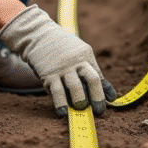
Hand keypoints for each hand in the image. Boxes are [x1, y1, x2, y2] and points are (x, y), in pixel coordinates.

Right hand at [0, 5, 116, 116]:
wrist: (38, 35)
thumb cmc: (62, 48)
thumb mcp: (79, 52)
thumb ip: (92, 71)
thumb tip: (110, 95)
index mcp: (86, 55)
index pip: (98, 75)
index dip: (104, 90)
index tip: (109, 102)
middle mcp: (76, 61)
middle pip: (91, 79)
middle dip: (97, 97)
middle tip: (99, 111)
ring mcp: (62, 68)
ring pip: (74, 87)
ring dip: (80, 101)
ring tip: (81, 110)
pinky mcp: (48, 74)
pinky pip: (56, 91)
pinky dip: (60, 103)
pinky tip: (63, 112)